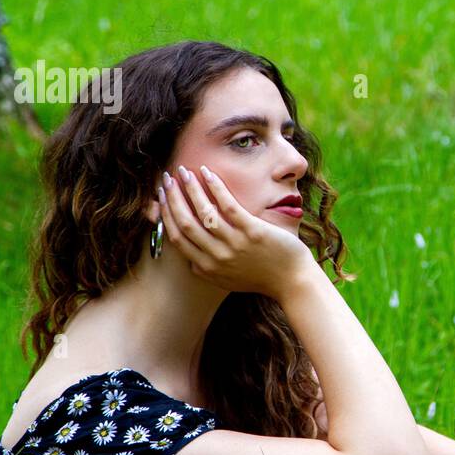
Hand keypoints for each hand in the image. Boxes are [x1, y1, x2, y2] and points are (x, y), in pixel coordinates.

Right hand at [157, 164, 316, 298]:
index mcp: (207, 267)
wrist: (293, 282)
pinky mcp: (252, 231)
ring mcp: (234, 243)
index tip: (162, 198)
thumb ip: (207, 271)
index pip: (177, 238)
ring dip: (190, 188)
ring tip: (184, 172)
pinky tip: (208, 172)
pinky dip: (215, 187)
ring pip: (203, 212)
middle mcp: (216, 256)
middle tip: (168, 179)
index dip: (166, 215)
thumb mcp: (227, 280)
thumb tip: (191, 262)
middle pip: (185, 223)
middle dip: (173, 198)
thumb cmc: (262, 278)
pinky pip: (228, 205)